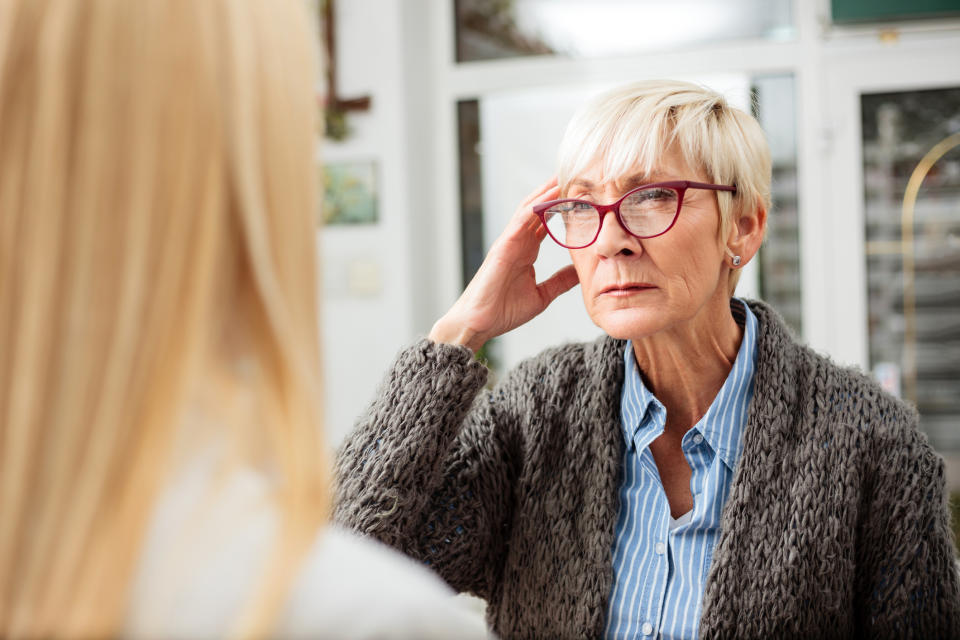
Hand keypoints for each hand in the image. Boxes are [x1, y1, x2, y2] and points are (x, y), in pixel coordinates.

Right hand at [429, 177, 579, 352]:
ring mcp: (509, 241)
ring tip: (566, 175)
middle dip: (556, 190)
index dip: (564, 206)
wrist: (479, 323)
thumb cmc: (503, 311)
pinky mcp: (503, 246)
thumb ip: (560, 281)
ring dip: (548, 191)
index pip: (546, 221)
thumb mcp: (542, 295)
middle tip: (577, 173)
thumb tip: (580, 271)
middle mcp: (518, 241)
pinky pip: (521, 220)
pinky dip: (536, 206)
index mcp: (526, 250)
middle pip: (539, 207)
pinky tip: (551, 195)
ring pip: (530, 207)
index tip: (585, 194)